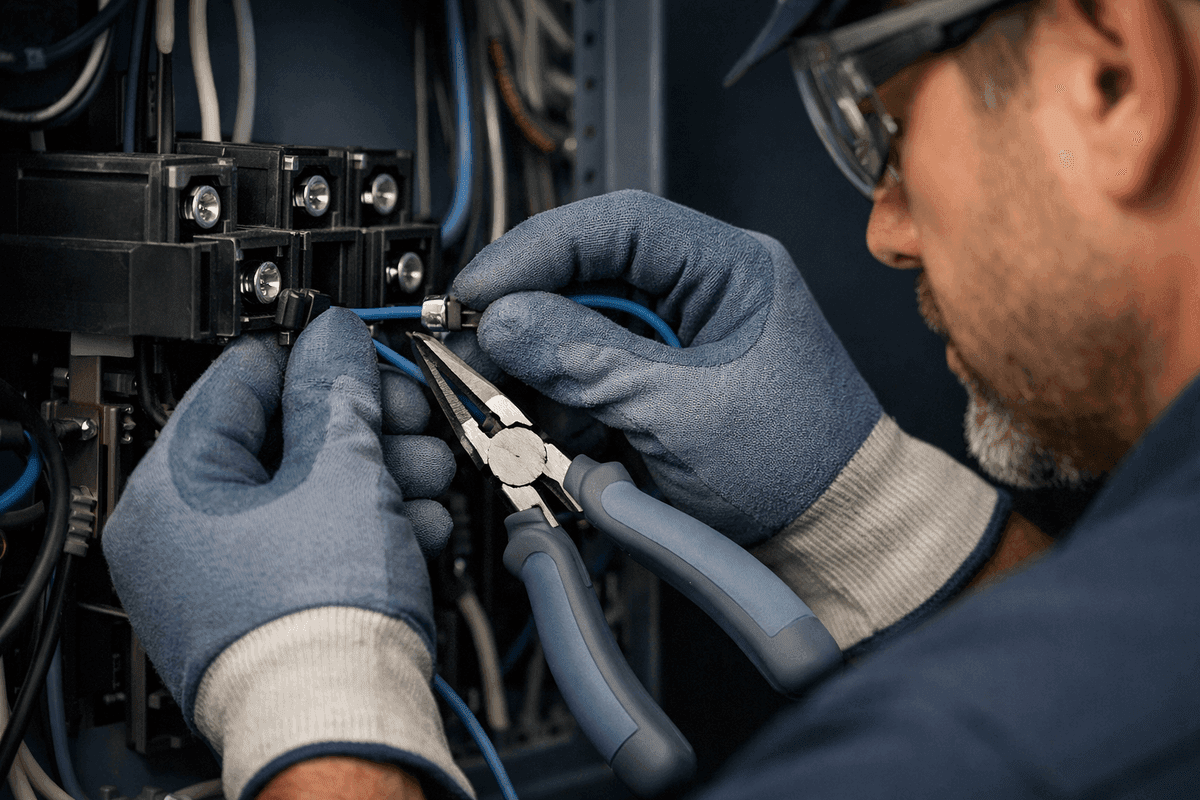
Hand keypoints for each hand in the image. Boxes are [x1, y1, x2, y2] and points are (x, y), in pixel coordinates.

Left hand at [102, 308, 469, 799]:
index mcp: (172, 491)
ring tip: (432, 477)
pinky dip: (370, 525)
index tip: (364, 356)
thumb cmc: (323, 619)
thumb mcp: (341, 471)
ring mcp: (227, 578)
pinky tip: (420, 524)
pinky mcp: (270, 609)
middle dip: (365, 426)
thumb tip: (332, 337)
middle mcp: (185, 537)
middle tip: (413, 419)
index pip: (242, 379)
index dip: (316, 358)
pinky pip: (319, 540)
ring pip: (313, 490)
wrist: (348, 726)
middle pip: (286, 438)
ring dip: (382, 474)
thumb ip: (336, 387)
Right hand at [452, 190, 1007, 651]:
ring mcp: (682, 339)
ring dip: (541, 362)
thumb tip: (506, 320)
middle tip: (476, 348)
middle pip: (591, 273)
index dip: (537, 249)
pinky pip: (595, 371)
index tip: (480, 290)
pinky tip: (550, 427)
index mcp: (731, 268)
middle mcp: (705, 291)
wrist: (834, 538)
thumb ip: (586, 361)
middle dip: (529, 311)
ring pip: (584, 325)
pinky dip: (562, 398)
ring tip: (509, 400)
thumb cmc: (800, 468)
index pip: (618, 225)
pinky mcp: (664, 384)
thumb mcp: (681, 412)